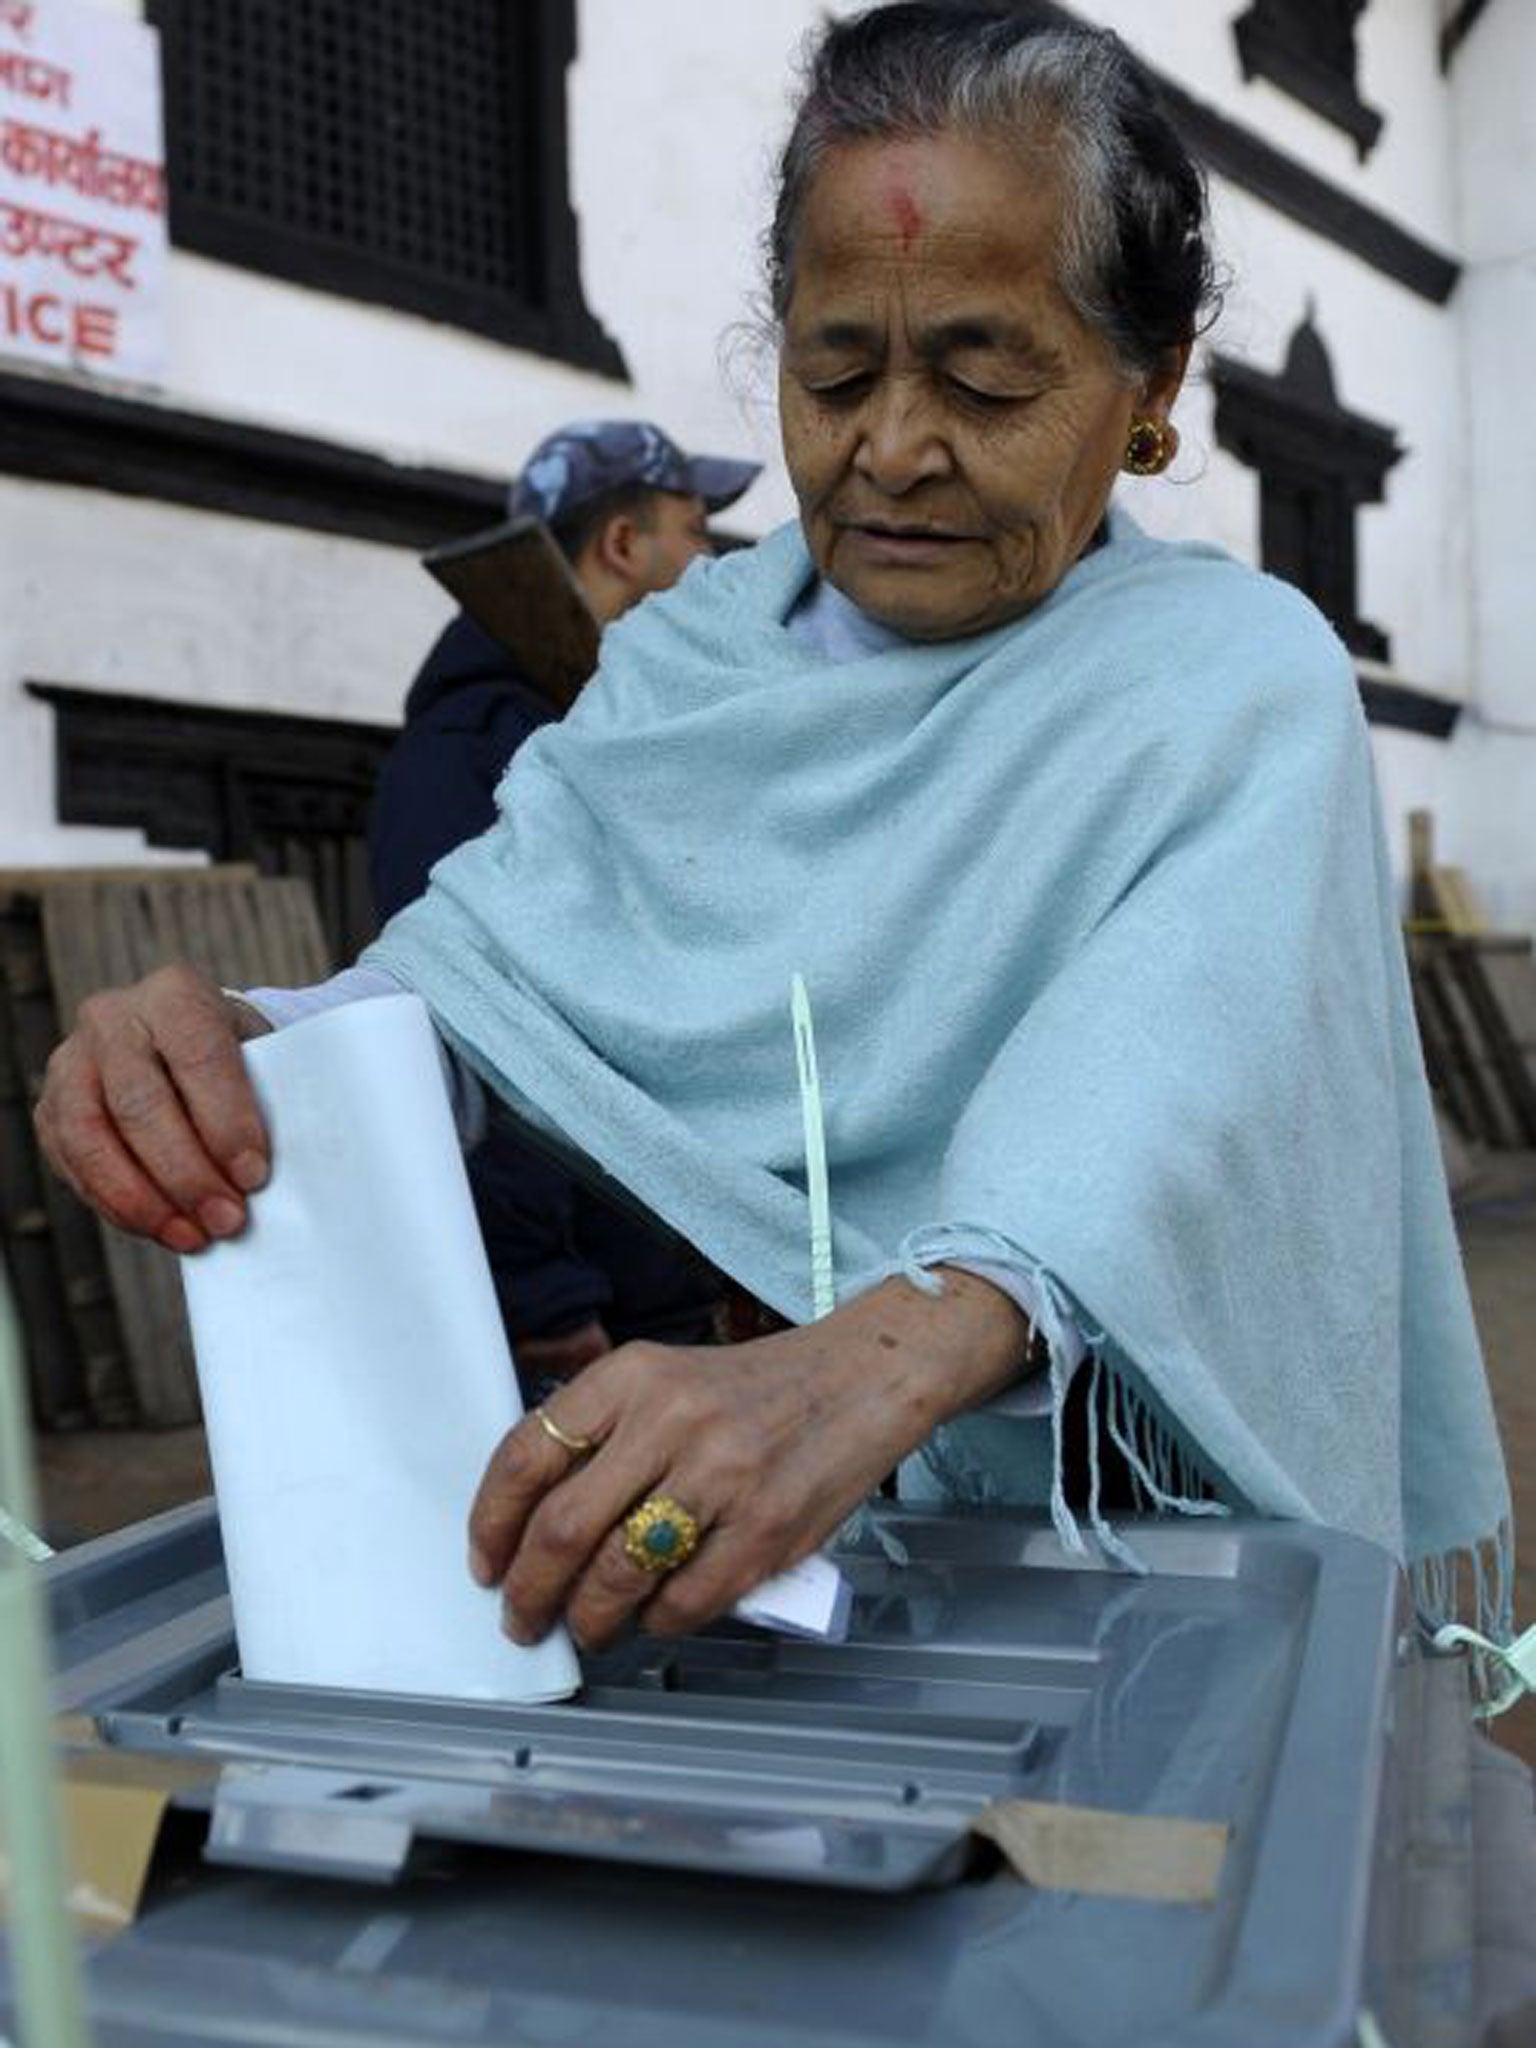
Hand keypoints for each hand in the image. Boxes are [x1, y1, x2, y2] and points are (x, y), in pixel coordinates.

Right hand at [35, 964, 271, 1254]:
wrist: (187, 1046)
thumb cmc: (237, 1059)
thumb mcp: (262, 1058)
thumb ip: (268, 1101)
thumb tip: (271, 1174)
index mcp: (174, 994)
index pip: (198, 1056)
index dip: (225, 1121)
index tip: (254, 1175)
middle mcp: (113, 1019)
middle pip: (141, 1103)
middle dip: (187, 1173)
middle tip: (228, 1219)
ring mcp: (72, 1063)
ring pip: (93, 1138)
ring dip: (145, 1199)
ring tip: (193, 1235)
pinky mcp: (50, 1110)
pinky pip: (74, 1165)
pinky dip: (118, 1206)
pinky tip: (161, 1228)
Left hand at [468, 1268, 1028, 1649]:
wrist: (862, 1378)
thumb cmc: (755, 1390)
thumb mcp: (667, 1379)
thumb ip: (605, 1434)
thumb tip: (531, 1526)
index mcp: (632, 1374)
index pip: (528, 1455)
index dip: (492, 1523)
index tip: (486, 1563)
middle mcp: (671, 1418)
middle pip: (563, 1527)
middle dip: (529, 1591)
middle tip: (522, 1619)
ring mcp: (723, 1475)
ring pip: (619, 1574)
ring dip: (588, 1618)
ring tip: (586, 1627)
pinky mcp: (767, 1528)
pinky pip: (687, 1600)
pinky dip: (659, 1621)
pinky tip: (655, 1616)